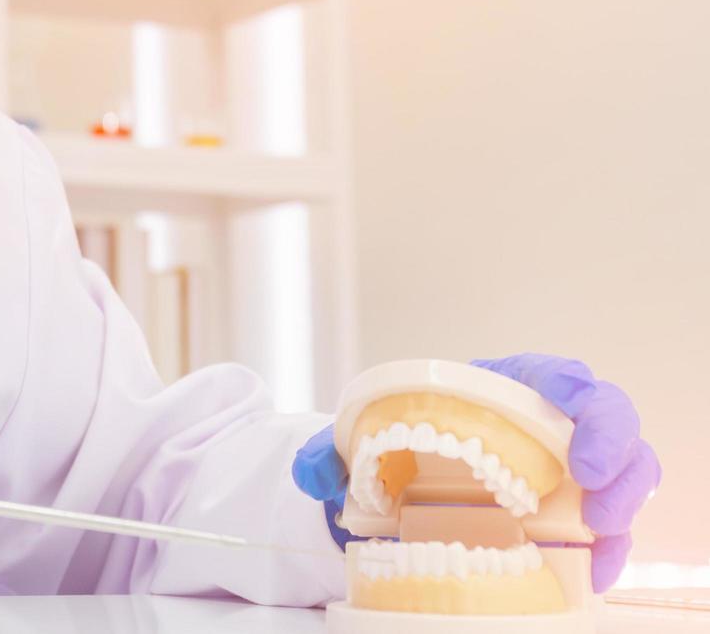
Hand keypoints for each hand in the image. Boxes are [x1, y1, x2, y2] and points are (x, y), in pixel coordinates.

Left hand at [291, 354, 660, 592]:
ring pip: (626, 465)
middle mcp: (542, 421)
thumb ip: (326, 452)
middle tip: (595, 491)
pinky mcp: (571, 512)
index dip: (575, 392)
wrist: (392, 489)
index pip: (551, 372)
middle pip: (607, 414)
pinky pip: (611, 525)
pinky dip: (612, 547)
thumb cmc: (389, 448)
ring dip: (625, 496)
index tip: (570, 426)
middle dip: (616, 447)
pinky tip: (593, 571)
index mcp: (496, 386)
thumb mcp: (351, 446)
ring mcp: (564, 467)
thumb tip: (316, 472)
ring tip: (601, 532)